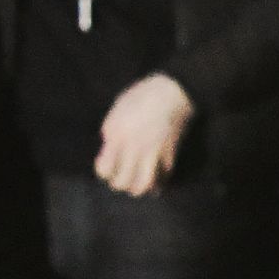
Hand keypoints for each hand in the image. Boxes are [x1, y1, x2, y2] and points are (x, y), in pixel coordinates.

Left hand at [94, 73, 195, 196]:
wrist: (173, 91)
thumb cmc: (142, 95)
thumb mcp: (117, 111)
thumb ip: (112, 133)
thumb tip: (110, 150)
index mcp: (118, 134)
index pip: (104, 169)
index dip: (104, 171)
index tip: (108, 164)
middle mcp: (134, 147)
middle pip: (122, 182)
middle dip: (120, 183)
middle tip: (122, 176)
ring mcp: (153, 152)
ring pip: (144, 184)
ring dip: (139, 187)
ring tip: (137, 182)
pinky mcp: (170, 153)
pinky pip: (163, 176)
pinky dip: (159, 182)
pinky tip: (155, 180)